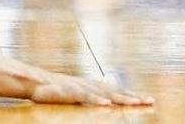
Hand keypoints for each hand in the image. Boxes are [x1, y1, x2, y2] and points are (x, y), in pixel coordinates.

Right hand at [30, 72, 152, 106]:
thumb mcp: (77, 93)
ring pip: (104, 93)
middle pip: (116, 91)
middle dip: (133, 96)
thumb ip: (92, 95)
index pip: (117, 91)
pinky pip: (85, 97)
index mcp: (93, 86)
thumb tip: (108, 99)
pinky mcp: (69, 92)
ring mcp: (80, 88)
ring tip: (135, 102)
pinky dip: (96, 100)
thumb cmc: (56, 90)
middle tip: (150, 101)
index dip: (132, 95)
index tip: (150, 99)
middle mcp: (90, 85)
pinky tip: (106, 104)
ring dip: (120, 98)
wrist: (34, 80)